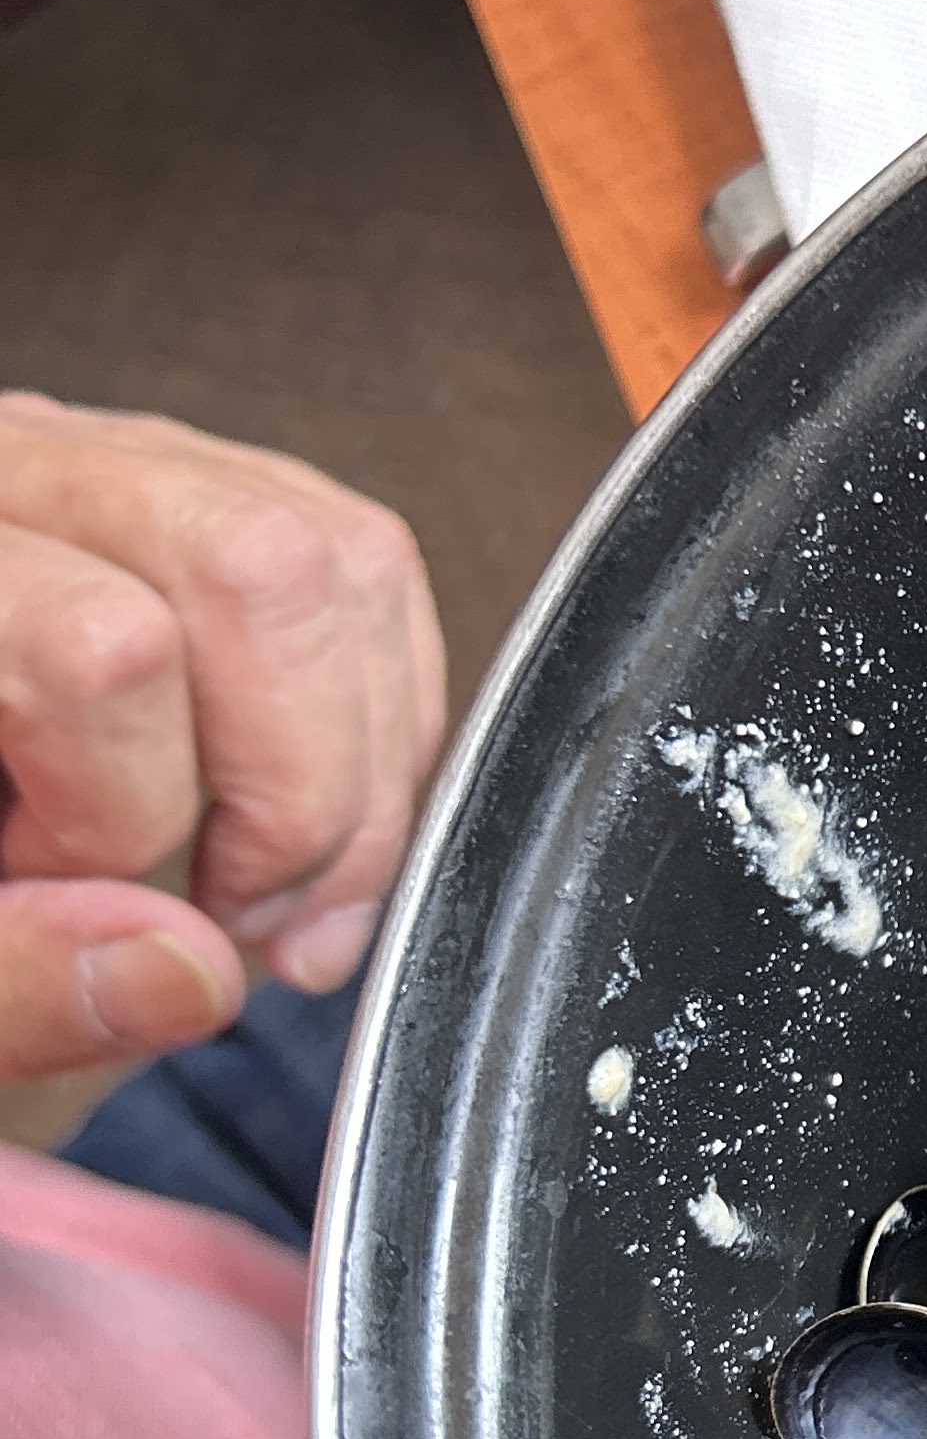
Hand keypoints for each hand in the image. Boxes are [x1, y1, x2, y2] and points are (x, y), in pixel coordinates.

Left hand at [0, 394, 446, 1082]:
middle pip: (259, 566)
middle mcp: (8, 472)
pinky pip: (367, 568)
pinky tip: (301, 814)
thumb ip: (11, 980)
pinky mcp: (206, 487)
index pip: (102, 650)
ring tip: (274, 883)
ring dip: (356, 765)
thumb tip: (188, 969)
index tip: (68, 902)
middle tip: (233, 912)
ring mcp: (115, 458)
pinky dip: (377, 724)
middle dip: (297, 787)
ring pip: (343, 556)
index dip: (120, 818)